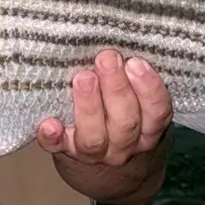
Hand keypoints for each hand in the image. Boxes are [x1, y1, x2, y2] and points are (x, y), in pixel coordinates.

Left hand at [37, 50, 172, 204]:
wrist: (110, 169)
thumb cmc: (124, 116)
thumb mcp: (140, 101)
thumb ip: (134, 78)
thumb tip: (120, 35)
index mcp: (148, 128)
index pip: (157, 112)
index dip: (149, 88)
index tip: (136, 62)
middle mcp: (125, 144)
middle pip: (126, 122)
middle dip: (117, 89)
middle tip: (106, 58)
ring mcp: (96, 153)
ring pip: (95, 137)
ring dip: (89, 107)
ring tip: (83, 78)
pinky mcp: (67, 153)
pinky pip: (58, 148)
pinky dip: (53, 137)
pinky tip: (48, 124)